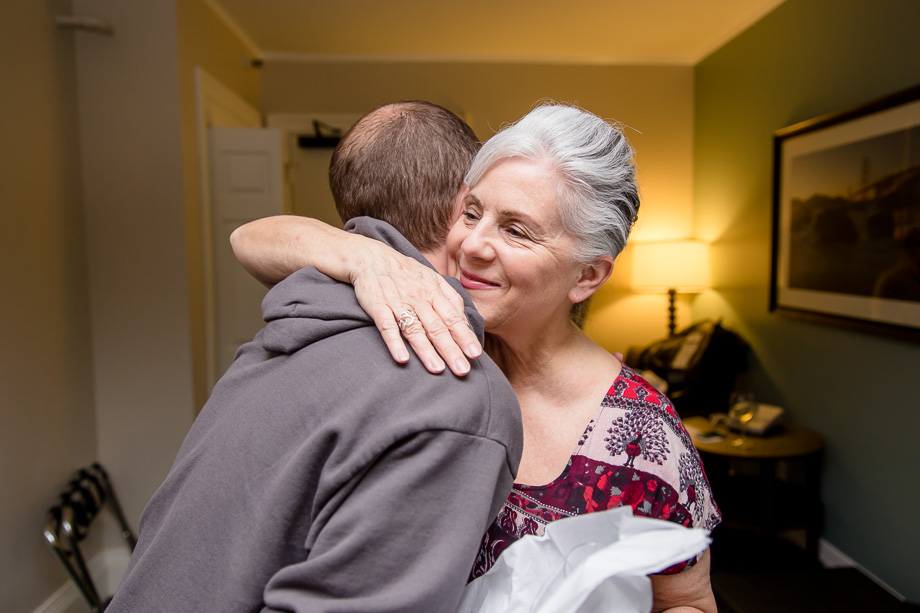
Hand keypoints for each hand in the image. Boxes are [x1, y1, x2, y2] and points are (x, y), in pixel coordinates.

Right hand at [349, 243, 481, 375]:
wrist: (370, 257)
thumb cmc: (405, 271)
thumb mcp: (432, 278)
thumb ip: (450, 298)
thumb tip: (465, 322)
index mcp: (433, 291)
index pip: (452, 317)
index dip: (464, 336)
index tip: (475, 354)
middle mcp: (418, 298)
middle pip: (437, 327)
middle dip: (451, 349)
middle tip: (462, 370)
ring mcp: (397, 302)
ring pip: (414, 329)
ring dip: (426, 351)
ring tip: (438, 369)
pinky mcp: (377, 307)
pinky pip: (387, 326)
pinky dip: (394, 342)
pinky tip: (402, 358)